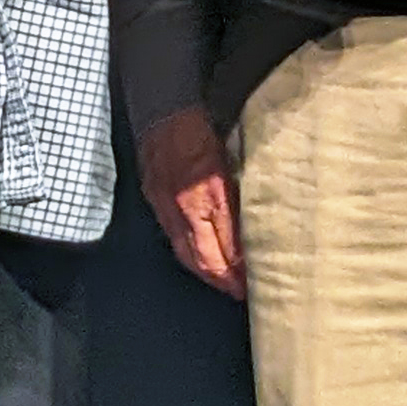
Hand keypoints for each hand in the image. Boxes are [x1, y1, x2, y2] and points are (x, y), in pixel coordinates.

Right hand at [138, 107, 244, 295]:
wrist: (164, 113)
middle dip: (221, 280)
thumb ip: (238, 198)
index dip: (237, 271)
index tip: (250, 284)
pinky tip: (197, 258)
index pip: (226, 248)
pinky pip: (172, 237)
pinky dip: (187, 254)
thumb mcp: (232, 163)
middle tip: (237, 292)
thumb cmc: (203, 132)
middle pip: (204, 258)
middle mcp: (186, 208)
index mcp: (210, 196)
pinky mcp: (155, 202)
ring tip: (220, 282)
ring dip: (204, 272)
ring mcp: (167, 207)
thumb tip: (251, 229)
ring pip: (185, 253)